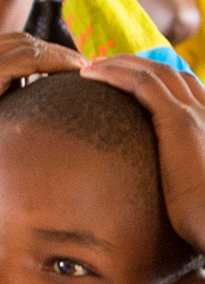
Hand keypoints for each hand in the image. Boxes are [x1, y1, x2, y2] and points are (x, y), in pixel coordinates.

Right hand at [0, 32, 85, 191]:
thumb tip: (18, 101)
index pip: (1, 44)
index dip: (34, 54)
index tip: (59, 66)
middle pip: (16, 39)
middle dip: (50, 51)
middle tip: (81, 65)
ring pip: (26, 45)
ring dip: (59, 56)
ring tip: (85, 69)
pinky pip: (29, 59)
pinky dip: (56, 63)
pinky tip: (78, 72)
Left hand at [83, 57, 204, 252]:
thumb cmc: (204, 219)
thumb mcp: (190, 190)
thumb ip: (178, 177)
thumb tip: (152, 189)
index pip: (184, 88)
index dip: (153, 79)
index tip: (124, 81)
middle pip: (168, 73)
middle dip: (133, 65)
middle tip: (101, 65)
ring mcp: (195, 113)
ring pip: (153, 72)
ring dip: (119, 64)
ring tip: (89, 66)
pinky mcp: (179, 121)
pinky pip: (142, 84)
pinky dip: (115, 74)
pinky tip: (90, 75)